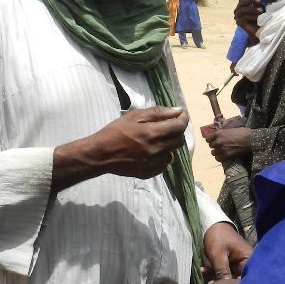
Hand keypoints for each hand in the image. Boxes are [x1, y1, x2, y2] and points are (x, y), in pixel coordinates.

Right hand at [54, 107, 187, 190]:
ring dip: (169, 145)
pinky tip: (151, 152)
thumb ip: (157, 113)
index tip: (182, 114)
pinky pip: (164, 164)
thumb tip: (177, 111)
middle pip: (179, 141)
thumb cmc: (115, 131)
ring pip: (172, 153)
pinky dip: (161, 157)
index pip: (179, 126)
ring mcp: (154, 163)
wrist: (101, 154)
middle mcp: (156, 150)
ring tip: (157, 140)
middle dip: (177, 131)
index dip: (183, 119)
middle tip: (169, 126)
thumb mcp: (134, 116)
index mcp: (152, 133)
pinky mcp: (149, 172)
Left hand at [203, 222, 252, 279]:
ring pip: (229, 277)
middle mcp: (246, 263)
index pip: (246, 277)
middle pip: (238, 279)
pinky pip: (224, 272)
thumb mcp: (218, 254)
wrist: (212, 225)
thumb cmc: (218, 237)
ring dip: (217, 278)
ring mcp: (238, 264)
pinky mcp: (230, 265)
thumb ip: (222, 271)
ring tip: (206, 279)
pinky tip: (203, 270)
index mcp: (249, 259)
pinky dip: (214, 272)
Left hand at [206, 126, 251, 163]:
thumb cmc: (243, 132)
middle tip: (219, 146)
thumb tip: (220, 133)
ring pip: (213, 153)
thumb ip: (223, 132)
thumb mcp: (231, 129)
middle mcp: (218, 141)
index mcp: (219, 133)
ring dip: (216, 152)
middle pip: (210, 146)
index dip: (210, 139)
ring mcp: (222, 149)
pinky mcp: (226, 156)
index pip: (208, 138)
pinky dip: (219, 158)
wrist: (250, 139)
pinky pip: (218, 159)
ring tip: (221, 151)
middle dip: (214, 146)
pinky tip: (223, 156)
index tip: (213, 140)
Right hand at [234, 0, 263, 39]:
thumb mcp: (261, 6)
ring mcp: (237, 16)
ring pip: (242, 9)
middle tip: (260, 0)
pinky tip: (259, 16)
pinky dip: (252, 16)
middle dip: (251, 0)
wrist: (262, 30)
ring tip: (262, 10)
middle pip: (241, 1)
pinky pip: (244, 17)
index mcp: (243, 2)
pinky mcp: (239, 23)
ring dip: (253, 9)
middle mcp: (238, 8)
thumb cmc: (262, 17)